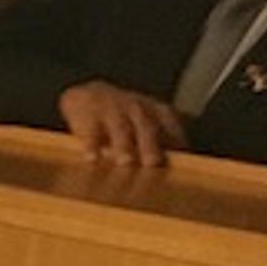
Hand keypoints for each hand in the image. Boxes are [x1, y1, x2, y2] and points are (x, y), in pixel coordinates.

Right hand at [57, 79, 187, 165]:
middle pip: (146, 128)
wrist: (90, 96)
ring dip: (123, 145)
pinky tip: (92, 158)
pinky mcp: (89, 115)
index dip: (174, 145)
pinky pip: (91, 131)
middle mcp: (138, 109)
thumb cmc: (125, 119)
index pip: (171, 129)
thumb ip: (160, 143)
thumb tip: (172, 170)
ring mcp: (113, 110)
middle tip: (152, 163)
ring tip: (125, 161)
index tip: (177, 165)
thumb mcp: (146, 124)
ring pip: (120, 128)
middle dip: (150, 145)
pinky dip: (91, 144)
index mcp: (158, 112)